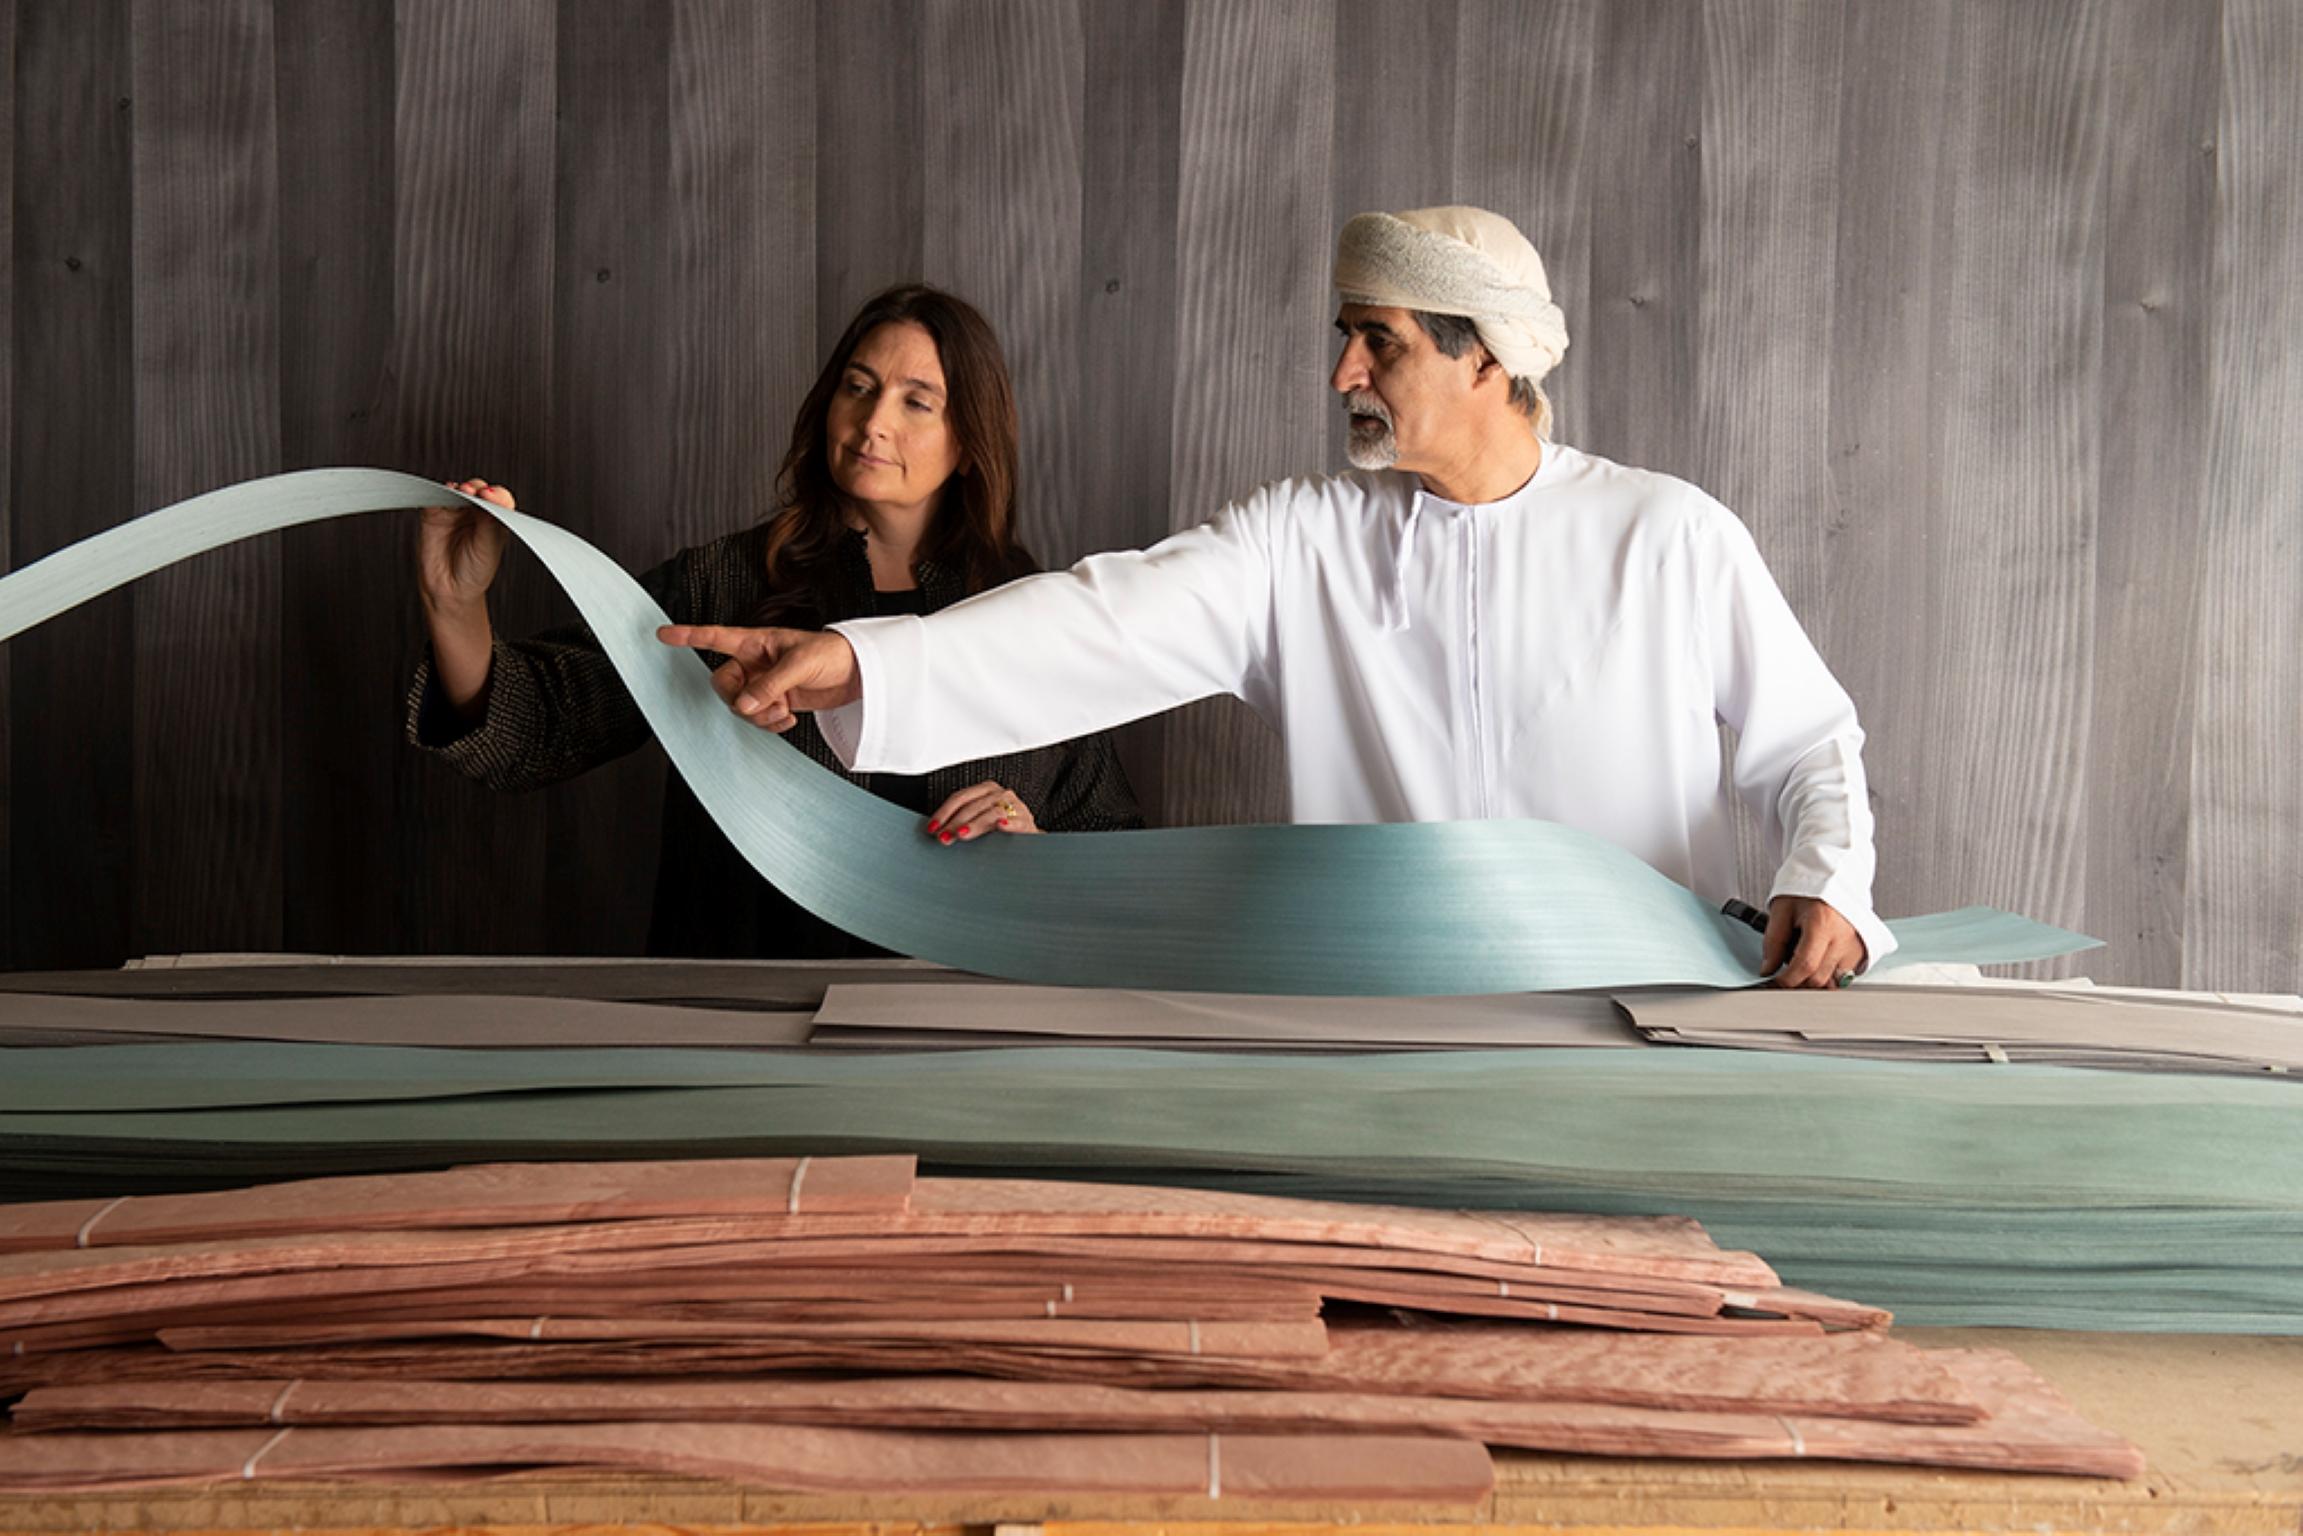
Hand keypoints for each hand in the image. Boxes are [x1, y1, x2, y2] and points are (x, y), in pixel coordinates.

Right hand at [419, 480, 513, 612]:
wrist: (449, 589)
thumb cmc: (475, 571)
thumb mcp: (489, 547)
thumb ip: (489, 522)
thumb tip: (488, 498)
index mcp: (496, 519)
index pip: (500, 499)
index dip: (497, 495)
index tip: (491, 496)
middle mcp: (476, 513)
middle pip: (479, 490)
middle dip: (478, 489)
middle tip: (476, 493)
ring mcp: (455, 511)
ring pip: (458, 490)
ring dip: (460, 487)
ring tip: (462, 491)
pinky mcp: (434, 514)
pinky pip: (435, 497)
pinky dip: (438, 491)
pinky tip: (444, 492)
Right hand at [657, 624, 860, 730]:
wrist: (857, 674)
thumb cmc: (832, 654)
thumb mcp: (801, 664)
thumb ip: (770, 684)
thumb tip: (744, 705)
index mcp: (756, 642)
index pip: (716, 638)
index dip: (689, 636)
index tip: (662, 634)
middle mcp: (755, 663)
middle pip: (723, 684)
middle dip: (739, 699)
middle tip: (765, 703)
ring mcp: (763, 684)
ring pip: (739, 706)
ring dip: (758, 715)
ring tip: (784, 711)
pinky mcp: (775, 702)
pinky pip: (757, 718)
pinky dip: (770, 724)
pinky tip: (789, 719)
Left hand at [926, 782, 1039, 843]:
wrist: (1027, 837)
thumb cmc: (1000, 829)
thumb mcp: (979, 820)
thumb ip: (961, 821)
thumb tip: (937, 831)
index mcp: (985, 790)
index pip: (960, 798)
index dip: (944, 812)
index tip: (933, 827)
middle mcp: (1000, 794)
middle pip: (972, 806)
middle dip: (955, 822)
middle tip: (944, 837)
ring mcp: (1014, 806)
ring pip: (991, 812)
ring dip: (975, 824)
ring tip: (962, 834)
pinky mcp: (1026, 821)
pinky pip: (1016, 821)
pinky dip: (1008, 824)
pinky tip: (1000, 826)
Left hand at [1762, 895, 1866, 989]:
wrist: (1833, 878)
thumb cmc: (1809, 890)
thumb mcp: (1782, 909)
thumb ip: (1773, 941)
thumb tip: (1768, 968)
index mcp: (1823, 923)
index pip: (1805, 965)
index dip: (1787, 979)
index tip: (1775, 981)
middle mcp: (1844, 937)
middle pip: (1819, 978)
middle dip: (1798, 982)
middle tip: (1785, 974)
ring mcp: (1856, 946)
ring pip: (1833, 981)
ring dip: (1814, 980)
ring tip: (1803, 963)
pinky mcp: (1863, 951)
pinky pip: (1845, 975)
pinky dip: (1829, 975)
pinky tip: (1819, 960)